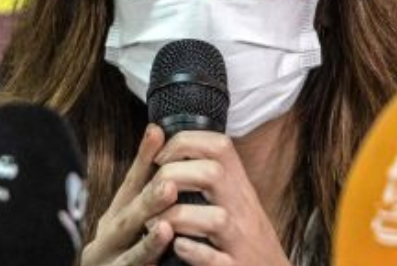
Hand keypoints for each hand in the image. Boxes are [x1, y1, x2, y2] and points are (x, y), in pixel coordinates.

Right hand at [81, 124, 177, 265]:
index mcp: (114, 220)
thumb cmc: (122, 253)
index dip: (143, 160)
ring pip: (130, 257)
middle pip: (125, 221)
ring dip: (148, 244)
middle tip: (169, 186)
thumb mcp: (131, 220)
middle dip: (147, 203)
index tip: (157, 132)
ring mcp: (110, 265)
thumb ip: (147, 185)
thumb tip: (159, 130)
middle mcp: (106, 241)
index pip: (130, 186)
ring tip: (166, 228)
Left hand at [150, 131, 291, 265]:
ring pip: (217, 219)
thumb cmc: (244, 237)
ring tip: (154, 222)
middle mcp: (243, 209)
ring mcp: (241, 241)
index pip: (220, 146)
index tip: (161, 156)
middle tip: (151, 191)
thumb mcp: (236, 199)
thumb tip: (180, 145)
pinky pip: (216, 260)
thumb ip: (213, 176)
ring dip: (178, 218)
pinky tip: (177, 247)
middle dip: (173, 176)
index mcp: (239, 187)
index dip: (185, 142)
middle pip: (214, 175)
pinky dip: (193, 252)